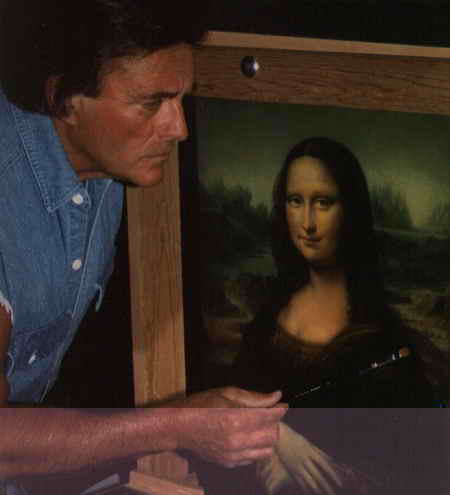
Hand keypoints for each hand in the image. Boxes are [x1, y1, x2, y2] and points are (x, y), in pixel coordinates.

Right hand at [167, 387, 287, 467]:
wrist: (178, 427)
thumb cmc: (201, 405)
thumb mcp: (227, 393)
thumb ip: (255, 397)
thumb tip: (277, 396)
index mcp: (236, 419)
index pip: (271, 417)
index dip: (280, 409)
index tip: (282, 404)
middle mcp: (237, 441)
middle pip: (273, 436)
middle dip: (274, 423)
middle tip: (267, 414)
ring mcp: (233, 455)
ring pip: (266, 451)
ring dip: (266, 437)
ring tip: (257, 426)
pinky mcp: (229, 464)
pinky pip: (253, 459)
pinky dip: (255, 447)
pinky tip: (246, 436)